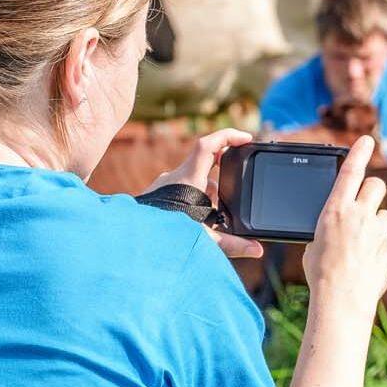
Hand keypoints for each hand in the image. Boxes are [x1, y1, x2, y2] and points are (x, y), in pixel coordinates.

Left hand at [146, 128, 262, 259]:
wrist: (129, 238)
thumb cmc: (162, 235)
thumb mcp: (202, 239)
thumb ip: (232, 244)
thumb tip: (257, 250)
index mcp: (187, 179)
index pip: (208, 145)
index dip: (228, 136)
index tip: (246, 139)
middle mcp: (174, 177)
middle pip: (206, 170)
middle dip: (220, 188)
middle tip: (226, 207)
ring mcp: (163, 185)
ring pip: (193, 184)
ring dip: (204, 199)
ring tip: (208, 224)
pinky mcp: (156, 195)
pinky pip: (179, 192)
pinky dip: (191, 204)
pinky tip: (192, 225)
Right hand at [303, 136, 386, 329]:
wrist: (342, 300)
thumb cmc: (321, 274)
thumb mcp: (316, 243)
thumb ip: (331, 226)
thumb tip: (338, 226)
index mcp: (335, 210)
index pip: (351, 172)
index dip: (359, 153)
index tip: (366, 140)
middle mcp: (359, 215)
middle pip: (376, 186)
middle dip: (372, 191)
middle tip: (366, 203)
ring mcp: (378, 230)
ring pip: (386, 215)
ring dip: (377, 224)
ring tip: (363, 245)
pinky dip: (380, 247)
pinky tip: (368, 263)